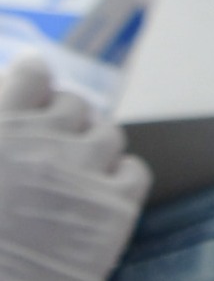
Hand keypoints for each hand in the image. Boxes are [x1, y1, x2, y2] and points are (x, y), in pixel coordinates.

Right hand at [0, 54, 148, 280]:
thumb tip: (12, 127)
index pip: (31, 74)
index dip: (33, 82)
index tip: (33, 91)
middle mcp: (44, 140)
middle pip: (74, 105)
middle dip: (63, 120)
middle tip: (49, 146)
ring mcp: (83, 171)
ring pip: (108, 134)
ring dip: (92, 147)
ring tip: (73, 175)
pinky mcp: (115, 206)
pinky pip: (134, 170)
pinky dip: (119, 176)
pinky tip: (99, 195)